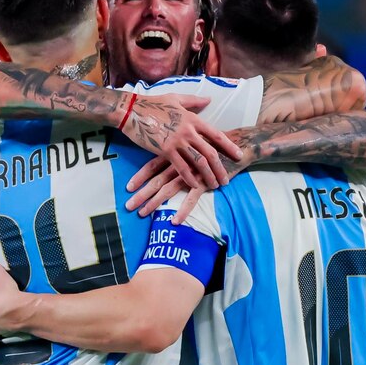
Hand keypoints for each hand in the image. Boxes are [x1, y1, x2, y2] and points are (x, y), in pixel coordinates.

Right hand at [121, 93, 242, 188]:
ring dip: (208, 176)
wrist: (132, 111)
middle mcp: (189, 132)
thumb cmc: (154, 104)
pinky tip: (195, 185)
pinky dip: (189, 178)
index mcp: (193, 119)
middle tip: (227, 179)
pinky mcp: (165, 151)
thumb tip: (209, 100)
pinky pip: (181, 167)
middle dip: (221, 168)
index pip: (217, 135)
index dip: (230, 147)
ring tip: (214, 185)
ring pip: (199, 162)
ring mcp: (177, 142)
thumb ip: (194, 101)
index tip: (239, 155)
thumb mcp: (176, 98)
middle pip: (211, 153)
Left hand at [125, 143, 253, 223]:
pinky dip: (183, 210)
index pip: (152, 165)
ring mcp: (192, 173)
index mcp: (176, 153)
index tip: (128, 188)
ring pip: (169, 189)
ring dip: (155, 203)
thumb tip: (166, 158)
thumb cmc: (213, 144)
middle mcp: (180, 163)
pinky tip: (174, 221)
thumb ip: (179, 149)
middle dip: (141, 194)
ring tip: (143, 213)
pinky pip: (192, 198)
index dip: (140, 177)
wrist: (238, 146)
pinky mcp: (205, 182)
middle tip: (128, 206)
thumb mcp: (193, 143)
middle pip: (156, 180)